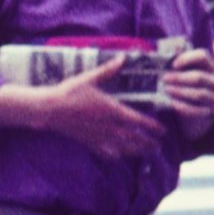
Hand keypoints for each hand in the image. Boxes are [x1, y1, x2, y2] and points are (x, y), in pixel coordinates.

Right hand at [39, 57, 165, 161]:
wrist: (50, 109)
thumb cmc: (70, 92)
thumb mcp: (90, 78)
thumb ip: (108, 70)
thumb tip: (123, 58)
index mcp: (112, 110)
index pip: (138, 121)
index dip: (152, 127)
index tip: (163, 131)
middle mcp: (109, 126)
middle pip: (134, 138)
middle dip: (148, 142)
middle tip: (159, 146)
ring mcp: (99, 136)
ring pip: (123, 147)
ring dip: (137, 150)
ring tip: (146, 152)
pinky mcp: (89, 142)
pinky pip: (106, 152)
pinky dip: (116, 154)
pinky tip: (119, 155)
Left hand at [160, 46, 213, 131]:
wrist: (197, 104)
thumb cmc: (187, 80)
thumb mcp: (184, 68)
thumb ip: (177, 59)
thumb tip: (166, 50)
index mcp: (210, 65)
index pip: (203, 56)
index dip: (187, 58)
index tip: (173, 64)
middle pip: (199, 77)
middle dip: (180, 78)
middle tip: (164, 78)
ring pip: (199, 94)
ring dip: (181, 92)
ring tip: (166, 90)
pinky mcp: (209, 111)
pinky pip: (197, 110)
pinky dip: (184, 107)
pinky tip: (172, 104)